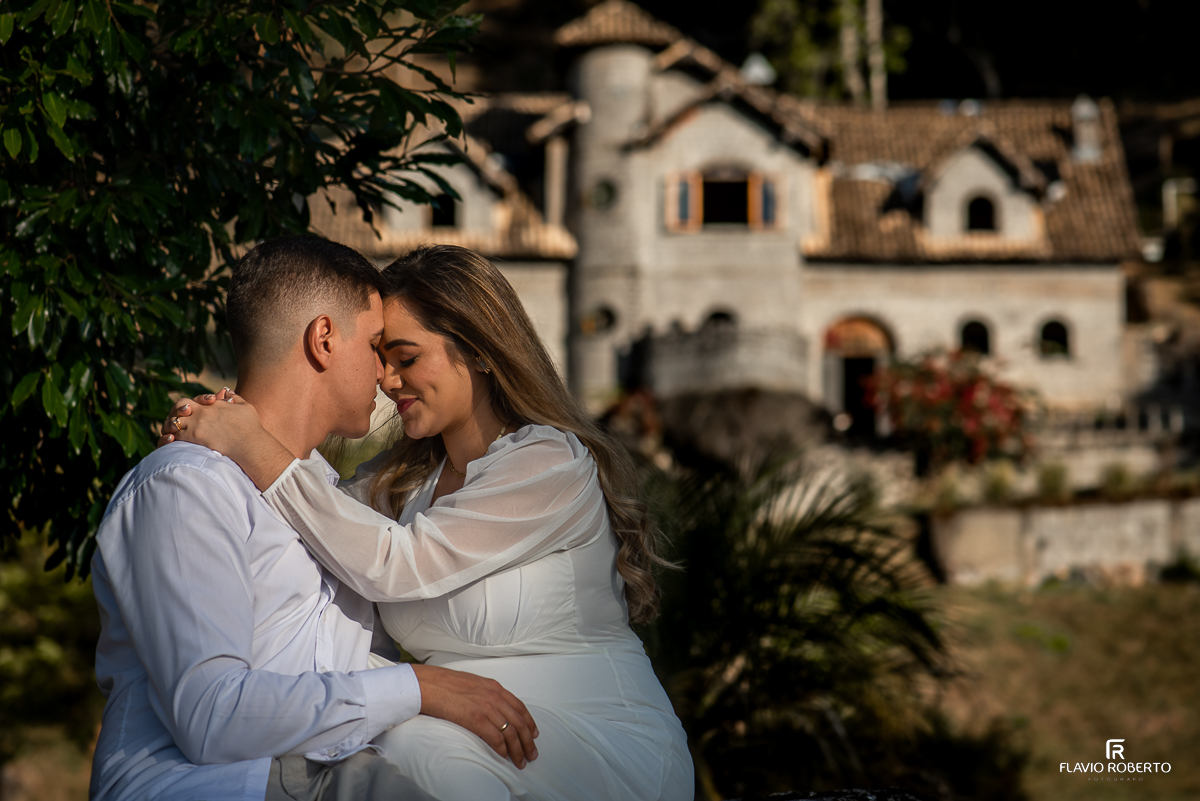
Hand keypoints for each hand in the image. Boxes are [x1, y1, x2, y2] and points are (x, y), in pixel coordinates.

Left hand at [159, 390, 291, 488]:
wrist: (250, 446)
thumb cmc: (251, 428)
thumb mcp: (245, 407)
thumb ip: (234, 397)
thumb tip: (226, 391)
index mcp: (213, 404)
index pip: (196, 399)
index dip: (193, 405)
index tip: (195, 412)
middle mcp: (202, 411)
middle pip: (180, 405)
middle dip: (178, 411)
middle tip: (181, 419)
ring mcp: (197, 424)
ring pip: (174, 420)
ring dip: (172, 425)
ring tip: (175, 432)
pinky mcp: (193, 437)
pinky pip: (175, 434)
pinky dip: (172, 438)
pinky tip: (175, 442)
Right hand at [410, 664, 538, 768]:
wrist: (429, 684)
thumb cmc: (445, 684)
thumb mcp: (472, 683)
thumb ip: (485, 693)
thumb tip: (492, 707)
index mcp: (494, 687)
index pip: (520, 707)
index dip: (530, 722)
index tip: (534, 734)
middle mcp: (494, 696)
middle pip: (519, 722)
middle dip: (528, 741)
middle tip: (531, 754)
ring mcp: (486, 707)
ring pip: (510, 732)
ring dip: (517, 749)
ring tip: (520, 761)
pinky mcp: (476, 718)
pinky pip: (496, 737)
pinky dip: (502, 749)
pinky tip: (504, 756)